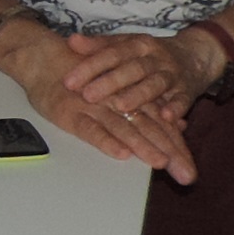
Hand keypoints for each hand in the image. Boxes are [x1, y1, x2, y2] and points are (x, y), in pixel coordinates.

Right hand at [0, 26, 197, 184]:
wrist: (43, 58)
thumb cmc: (83, 79)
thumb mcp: (120, 93)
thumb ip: (150, 110)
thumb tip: (180, 124)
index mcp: (132, 97)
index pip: (161, 125)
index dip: (177, 148)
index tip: (190, 173)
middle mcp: (118, 101)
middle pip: (149, 128)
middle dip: (169, 153)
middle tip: (185, 177)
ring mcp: (94, 107)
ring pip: (124, 127)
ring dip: (143, 145)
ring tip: (159, 163)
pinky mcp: (70, 112)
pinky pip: (91, 128)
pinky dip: (106, 140)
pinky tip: (120, 153)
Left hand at [57, 29, 222, 124]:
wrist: (196, 54)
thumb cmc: (151, 54)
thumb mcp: (126, 45)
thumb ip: (99, 46)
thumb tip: (71, 41)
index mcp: (137, 44)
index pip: (110, 54)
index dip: (89, 66)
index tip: (68, 81)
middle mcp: (154, 57)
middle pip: (131, 69)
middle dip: (109, 82)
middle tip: (87, 96)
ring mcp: (172, 74)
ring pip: (155, 83)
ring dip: (139, 95)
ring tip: (121, 106)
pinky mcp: (188, 90)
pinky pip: (183, 99)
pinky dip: (176, 108)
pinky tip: (167, 117)